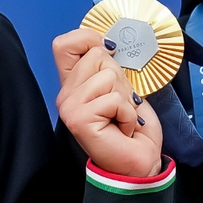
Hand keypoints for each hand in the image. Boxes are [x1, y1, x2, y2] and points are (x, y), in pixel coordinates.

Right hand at [53, 28, 162, 176]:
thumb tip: (107, 43)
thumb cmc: (130, 127)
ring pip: (107, 76)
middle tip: (119, 104)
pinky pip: (114, 100)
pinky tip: (122, 128)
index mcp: (73, 84)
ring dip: (125, 98)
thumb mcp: (120, 86)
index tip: (109, 54)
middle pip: (96, 55)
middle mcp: (65, 95)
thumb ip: (107, 65)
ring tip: (120, 116)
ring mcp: (69, 107)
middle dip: (120, 77)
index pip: (64, 43)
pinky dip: (128, 114)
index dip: (89, 39)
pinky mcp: (79, 119)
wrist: (138, 163)